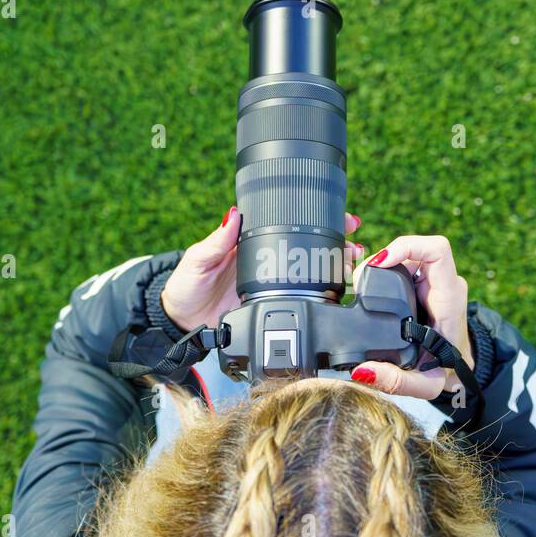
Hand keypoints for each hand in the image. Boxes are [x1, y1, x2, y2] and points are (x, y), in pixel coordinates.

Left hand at [160, 206, 365, 332]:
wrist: (181, 321)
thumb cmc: (185, 285)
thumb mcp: (197, 260)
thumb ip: (216, 241)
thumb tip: (233, 215)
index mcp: (249, 241)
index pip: (286, 223)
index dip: (313, 217)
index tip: (337, 215)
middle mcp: (266, 259)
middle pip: (307, 245)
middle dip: (335, 240)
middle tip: (354, 239)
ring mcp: (272, 282)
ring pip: (310, 269)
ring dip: (333, 264)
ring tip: (352, 261)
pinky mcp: (271, 304)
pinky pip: (300, 296)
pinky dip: (321, 292)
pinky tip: (337, 288)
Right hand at [348, 235, 472, 399]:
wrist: (461, 370)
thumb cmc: (447, 373)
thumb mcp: (424, 385)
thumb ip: (395, 381)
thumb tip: (362, 370)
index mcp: (449, 300)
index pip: (437, 252)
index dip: (407, 247)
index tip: (380, 263)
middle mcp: (444, 286)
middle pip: (414, 250)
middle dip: (383, 257)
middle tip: (359, 280)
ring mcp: (435, 283)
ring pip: (408, 256)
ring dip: (383, 263)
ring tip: (360, 283)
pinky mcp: (424, 285)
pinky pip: (406, 264)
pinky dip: (386, 269)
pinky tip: (370, 284)